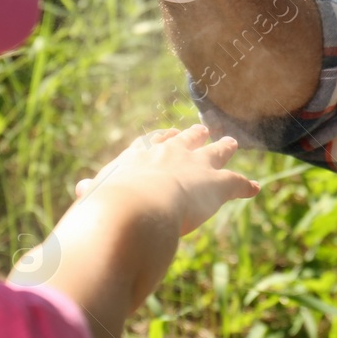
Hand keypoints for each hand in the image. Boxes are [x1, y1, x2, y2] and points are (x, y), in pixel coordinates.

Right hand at [74, 123, 259, 236]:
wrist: (134, 208)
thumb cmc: (107, 207)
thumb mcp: (94, 197)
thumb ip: (91, 193)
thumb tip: (81, 189)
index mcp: (139, 156)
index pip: (153, 142)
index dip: (162, 139)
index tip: (168, 135)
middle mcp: (169, 154)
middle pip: (187, 139)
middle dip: (196, 135)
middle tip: (203, 129)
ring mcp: (195, 166)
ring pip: (215, 152)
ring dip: (224, 148)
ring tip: (232, 144)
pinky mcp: (216, 184)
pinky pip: (237, 182)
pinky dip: (246, 186)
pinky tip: (255, 188)